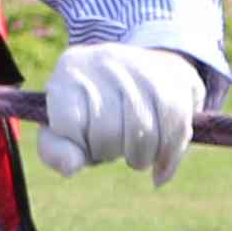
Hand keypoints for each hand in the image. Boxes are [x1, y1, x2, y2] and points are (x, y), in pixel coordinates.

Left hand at [34, 41, 206, 183]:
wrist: (137, 76)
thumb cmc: (93, 114)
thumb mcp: (65, 130)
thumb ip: (55, 150)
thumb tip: (72, 166)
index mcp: (69, 72)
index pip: (70, 124)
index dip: (82, 146)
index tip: (87, 142)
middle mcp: (105, 60)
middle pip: (109, 130)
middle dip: (112, 152)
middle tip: (113, 148)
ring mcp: (142, 65)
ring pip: (145, 130)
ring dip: (142, 158)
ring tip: (136, 157)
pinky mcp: (174, 77)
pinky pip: (176, 125)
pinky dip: (170, 156)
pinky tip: (161, 170)